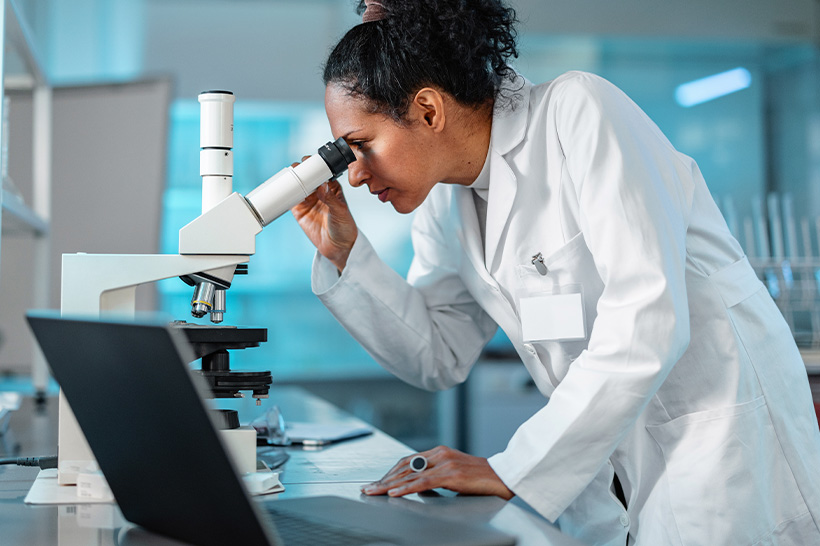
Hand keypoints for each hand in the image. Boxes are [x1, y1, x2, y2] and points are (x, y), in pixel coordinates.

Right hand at [290, 159, 357, 270]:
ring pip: (297, 185)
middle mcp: (318, 191)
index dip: (314, 165)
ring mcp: (308, 200)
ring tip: (288, 177)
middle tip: (296, 169)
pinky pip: (289, 199)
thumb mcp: (340, 211)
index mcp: (331, 187)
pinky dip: (284, 194)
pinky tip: (281, 190)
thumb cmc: (345, 227)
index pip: (321, 172)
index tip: (308, 162)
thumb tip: (322, 185)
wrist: (338, 247)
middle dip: (300, 170)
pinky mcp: (299, 211)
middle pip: (307, 176)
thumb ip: (330, 198)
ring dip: (291, 180)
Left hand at [361, 446, 514, 499]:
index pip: (408, 461)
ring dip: (388, 485)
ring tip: (374, 492)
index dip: (390, 472)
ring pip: (409, 474)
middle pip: (404, 466)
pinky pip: (423, 482)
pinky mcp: (451, 474)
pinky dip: (405, 488)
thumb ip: (437, 476)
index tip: (377, 482)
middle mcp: (440, 454)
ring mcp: (445, 463)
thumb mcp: (454, 474)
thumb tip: (418, 486)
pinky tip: (394, 493)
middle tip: (368, 488)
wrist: (503, 476)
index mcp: (439, 452)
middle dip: (384, 479)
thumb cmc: (480, 478)